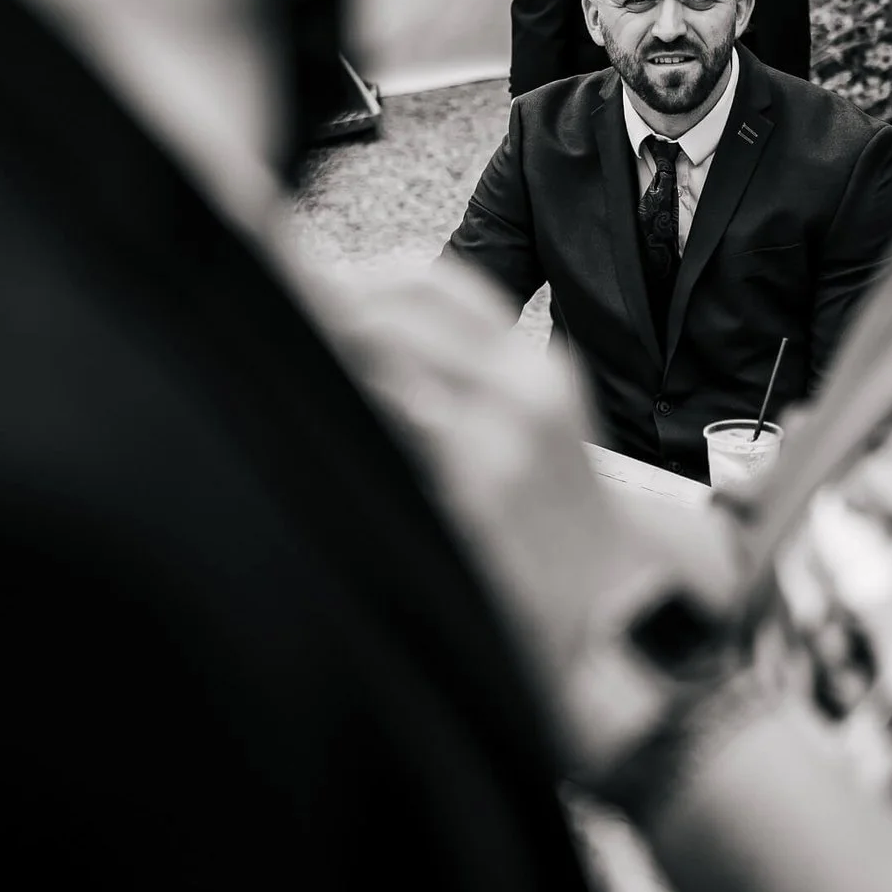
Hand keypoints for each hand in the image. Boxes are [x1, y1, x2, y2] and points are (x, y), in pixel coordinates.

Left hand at [315, 259, 690, 766]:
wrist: (616, 610)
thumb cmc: (551, 530)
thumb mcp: (525, 434)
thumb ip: (453, 384)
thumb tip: (346, 346)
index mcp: (532, 366)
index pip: (428, 280)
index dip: (354, 280)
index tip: (303, 299)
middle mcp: (524, 384)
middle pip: (397, 302)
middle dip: (325, 308)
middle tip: (276, 335)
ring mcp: (504, 433)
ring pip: (384, 353)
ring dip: (328, 358)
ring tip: (284, 378)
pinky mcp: (481, 488)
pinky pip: (393, 423)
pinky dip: (349, 414)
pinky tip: (321, 434)